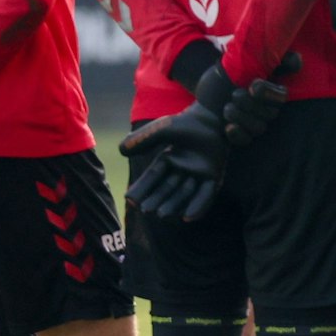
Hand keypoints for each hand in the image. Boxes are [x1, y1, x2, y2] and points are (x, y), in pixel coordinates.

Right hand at [121, 64, 234, 220]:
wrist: (212, 119)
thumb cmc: (186, 123)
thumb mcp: (162, 129)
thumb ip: (144, 139)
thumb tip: (121, 151)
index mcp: (167, 161)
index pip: (152, 178)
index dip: (142, 188)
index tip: (130, 199)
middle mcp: (181, 171)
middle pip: (167, 189)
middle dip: (156, 200)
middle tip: (146, 211)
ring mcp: (198, 175)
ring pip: (184, 194)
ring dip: (173, 206)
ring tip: (162, 215)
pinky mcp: (213, 177)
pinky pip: (205, 194)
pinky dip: (198, 205)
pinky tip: (188, 217)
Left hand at [221, 52, 301, 145]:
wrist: (208, 89)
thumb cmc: (231, 72)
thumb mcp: (249, 60)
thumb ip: (274, 58)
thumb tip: (296, 62)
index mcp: (273, 91)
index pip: (281, 97)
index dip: (268, 93)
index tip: (253, 85)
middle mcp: (268, 109)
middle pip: (269, 114)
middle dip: (248, 103)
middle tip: (234, 94)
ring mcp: (256, 123)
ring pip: (258, 128)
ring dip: (240, 116)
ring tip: (226, 107)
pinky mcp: (242, 135)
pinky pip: (246, 140)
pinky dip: (237, 134)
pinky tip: (228, 126)